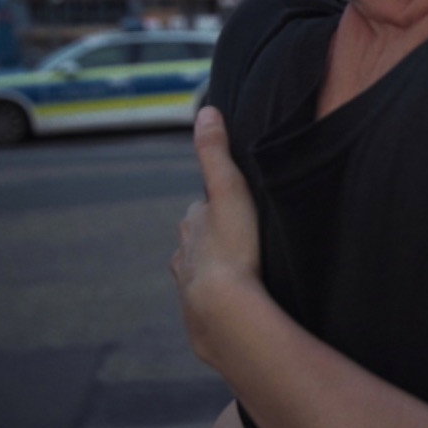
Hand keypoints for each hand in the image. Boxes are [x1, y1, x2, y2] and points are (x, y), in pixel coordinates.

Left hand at [170, 106, 262, 363]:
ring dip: (218, 270)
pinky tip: (237, 303)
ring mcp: (190, 288)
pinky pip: (210, 303)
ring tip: (243, 272)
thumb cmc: (231, 248)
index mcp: (191, 226)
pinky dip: (222, 299)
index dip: (218, 205)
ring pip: (201, 272)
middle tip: (244, 238)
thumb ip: (215, 153)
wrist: (223, 310)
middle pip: (198, 241)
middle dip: (215, 238)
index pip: (201, 210)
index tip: (237, 206)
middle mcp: (183, 256)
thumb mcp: (228, 192)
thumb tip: (206, 111)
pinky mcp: (200, 317)